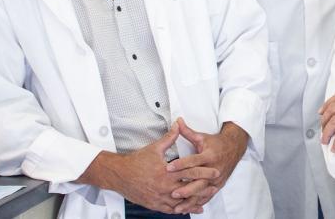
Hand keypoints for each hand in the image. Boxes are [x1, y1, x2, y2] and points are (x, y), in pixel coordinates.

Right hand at [78, 124, 217, 213]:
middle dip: (203, 188)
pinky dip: (180, 209)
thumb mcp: (155, 148)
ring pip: (181, 202)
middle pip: (189, 189)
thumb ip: (170, 137)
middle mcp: (164, 187)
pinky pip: (170, 209)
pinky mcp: (154, 204)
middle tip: (215, 187)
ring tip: (205, 199)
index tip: (215, 171)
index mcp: (166, 173)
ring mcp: (159, 197)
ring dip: (194, 201)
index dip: (204, 172)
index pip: (190, 172)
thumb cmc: (136, 161)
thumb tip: (178, 124)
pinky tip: (188, 208)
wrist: (119, 175)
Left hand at [165, 118, 248, 211]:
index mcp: (209, 155)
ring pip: (203, 192)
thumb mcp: (202, 137)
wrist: (234, 148)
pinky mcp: (218, 185)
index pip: (193, 161)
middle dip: (186, 188)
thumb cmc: (215, 143)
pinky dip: (197, 203)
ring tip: (178, 207)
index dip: (181, 164)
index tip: (168, 167)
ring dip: (190, 200)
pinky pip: (207, 196)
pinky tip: (188, 209)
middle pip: (199, 180)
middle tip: (172, 193)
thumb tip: (177, 121)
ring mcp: (217, 179)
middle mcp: (214, 168)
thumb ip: (187, 132)